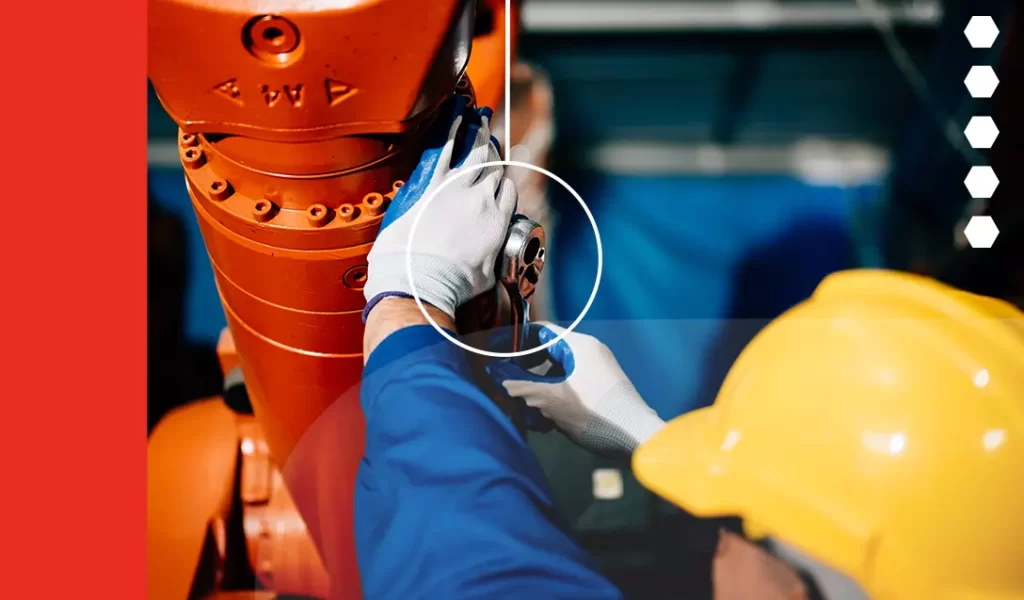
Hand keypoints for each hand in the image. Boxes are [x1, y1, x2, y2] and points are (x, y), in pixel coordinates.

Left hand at [363, 96, 516, 319]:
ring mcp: (455, 188)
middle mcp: (481, 198)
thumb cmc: (452, 285)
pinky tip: (458, 116)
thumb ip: (494, 258)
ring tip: (482, 119)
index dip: (502, 184)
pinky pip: (445, 150)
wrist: (421, 281)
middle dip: (494, 153)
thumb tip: (493, 258)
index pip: (507, 190)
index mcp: (498, 219)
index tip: (498, 180)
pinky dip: (452, 131)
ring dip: (480, 134)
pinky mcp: (431, 185)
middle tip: (493, 141)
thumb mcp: (488, 275)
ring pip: (475, 154)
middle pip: (493, 168)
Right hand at [486, 323, 665, 454]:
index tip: (496, 353)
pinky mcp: (601, 387)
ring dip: (540, 388)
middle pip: (548, 352)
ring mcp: (597, 369)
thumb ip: (522, 387)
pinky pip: (570, 383)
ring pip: (558, 371)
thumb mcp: (553, 401)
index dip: (515, 340)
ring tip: (528, 408)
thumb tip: (497, 376)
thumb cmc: (596, 413)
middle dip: (526, 370)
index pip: (540, 331)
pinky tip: (547, 418)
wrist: (638, 438)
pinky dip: (556, 396)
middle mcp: (590, 351)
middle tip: (508, 383)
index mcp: (580, 346)